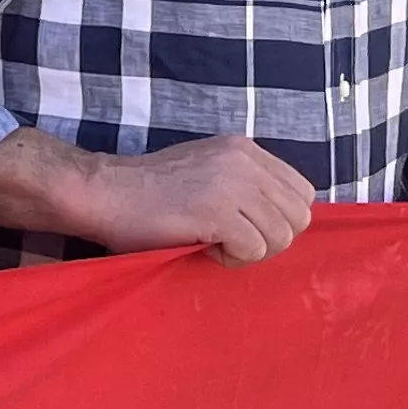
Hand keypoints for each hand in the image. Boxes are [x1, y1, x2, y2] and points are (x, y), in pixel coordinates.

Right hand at [72, 133, 314, 262]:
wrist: (105, 193)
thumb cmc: (151, 192)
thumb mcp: (209, 170)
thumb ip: (246, 183)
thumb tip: (282, 218)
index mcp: (245, 149)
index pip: (301, 191)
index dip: (279, 218)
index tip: (244, 225)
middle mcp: (244, 161)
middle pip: (297, 218)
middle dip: (269, 238)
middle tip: (230, 239)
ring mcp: (232, 185)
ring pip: (280, 237)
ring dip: (249, 251)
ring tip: (212, 241)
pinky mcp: (218, 211)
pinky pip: (254, 250)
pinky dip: (230, 259)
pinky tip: (201, 246)